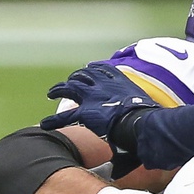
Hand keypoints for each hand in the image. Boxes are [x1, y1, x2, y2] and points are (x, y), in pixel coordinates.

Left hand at [40, 63, 155, 140]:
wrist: (139, 120)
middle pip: (83, 76)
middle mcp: (102, 85)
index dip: (93, 69)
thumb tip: (149, 118)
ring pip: (69, 88)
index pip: (101, 69)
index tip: (89, 69)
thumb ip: (139, 105)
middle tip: (67, 82)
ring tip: (51, 93)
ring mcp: (91, 97)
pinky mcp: (84, 112)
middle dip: (74, 78)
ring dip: (59, 89)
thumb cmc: (147, 115)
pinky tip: (45, 124)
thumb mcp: (144, 102)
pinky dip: (53, 120)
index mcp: (118, 80)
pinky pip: (64, 116)